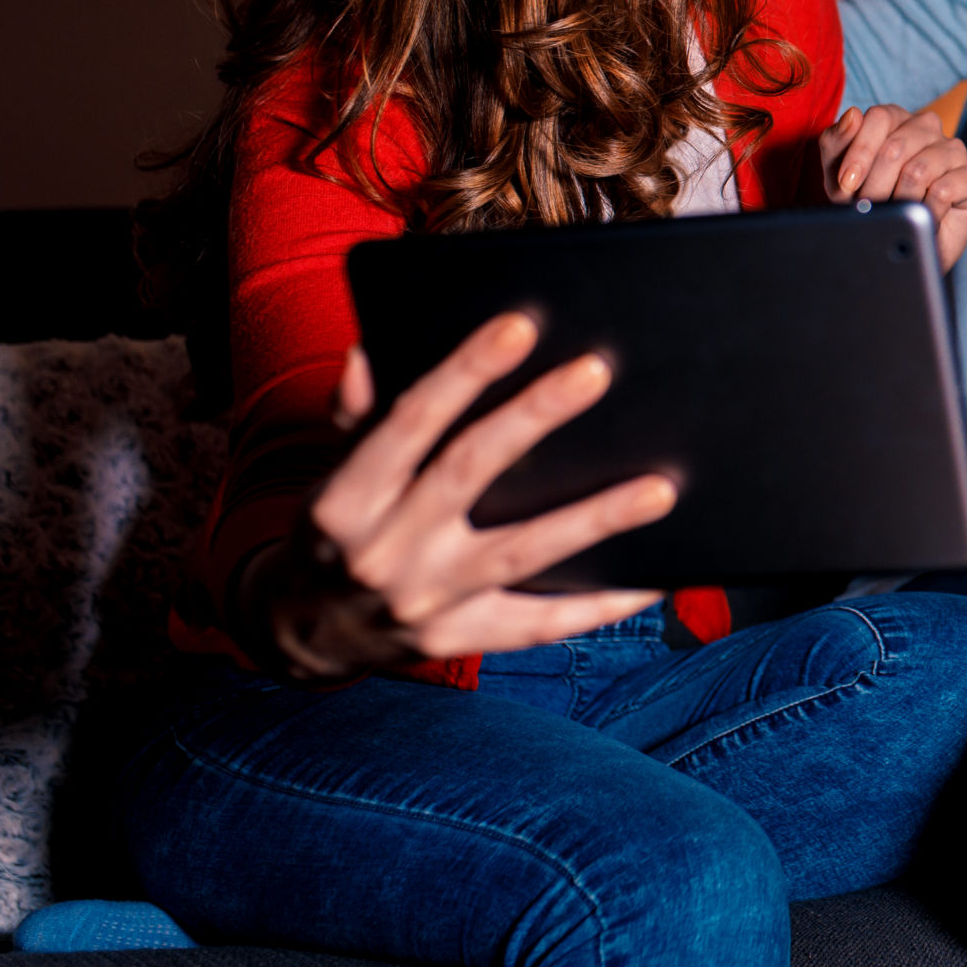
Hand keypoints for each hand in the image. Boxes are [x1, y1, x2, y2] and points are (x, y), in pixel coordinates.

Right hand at [251, 312, 672, 675]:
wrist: (305, 631)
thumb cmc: (339, 528)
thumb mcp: (332, 470)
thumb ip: (359, 413)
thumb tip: (370, 349)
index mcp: (348, 497)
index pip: (409, 421)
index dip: (462, 372)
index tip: (518, 326)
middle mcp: (385, 549)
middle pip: (469, 472)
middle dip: (534, 417)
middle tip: (596, 372)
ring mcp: (425, 601)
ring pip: (522, 552)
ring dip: (595, 520)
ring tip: (661, 489)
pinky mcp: (458, 640)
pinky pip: (541, 623)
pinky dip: (599, 604)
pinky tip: (653, 579)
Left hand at [817, 103, 966, 270]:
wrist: (900, 242)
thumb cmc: (871, 202)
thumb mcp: (840, 175)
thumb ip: (837, 142)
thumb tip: (852, 115)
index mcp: (895, 118)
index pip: (879, 118)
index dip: (860, 152)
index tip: (846, 184)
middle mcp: (926, 127)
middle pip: (896, 147)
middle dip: (874, 186)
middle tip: (869, 208)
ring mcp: (952, 149)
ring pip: (919, 170)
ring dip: (899, 201)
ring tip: (895, 215)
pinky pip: (944, 190)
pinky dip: (926, 212)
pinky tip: (921, 219)